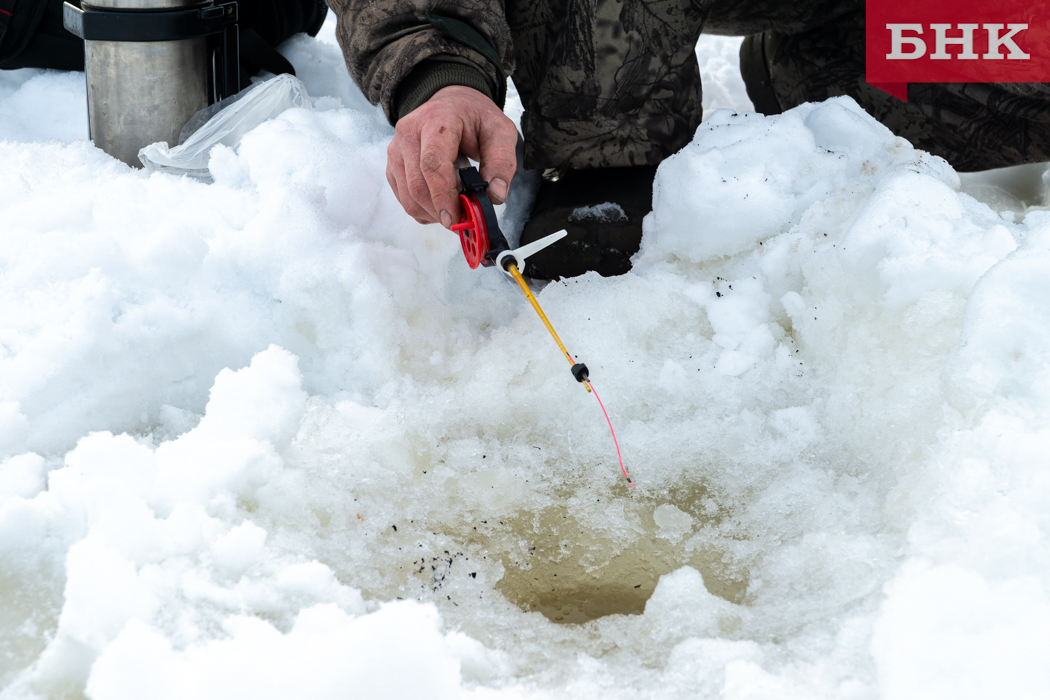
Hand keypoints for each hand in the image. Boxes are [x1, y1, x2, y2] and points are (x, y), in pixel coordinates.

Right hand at [386, 85, 517, 227]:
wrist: (452, 105)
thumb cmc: (475, 119)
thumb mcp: (500, 132)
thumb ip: (502, 162)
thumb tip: (495, 195)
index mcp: (437, 119)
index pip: (432, 163)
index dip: (443, 196)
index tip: (456, 219)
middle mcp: (409, 132)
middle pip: (417, 185)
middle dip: (440, 211)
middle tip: (464, 221)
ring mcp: (397, 149)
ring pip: (408, 197)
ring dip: (432, 213)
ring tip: (455, 207)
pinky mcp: (393, 165)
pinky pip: (403, 198)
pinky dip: (423, 210)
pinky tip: (441, 203)